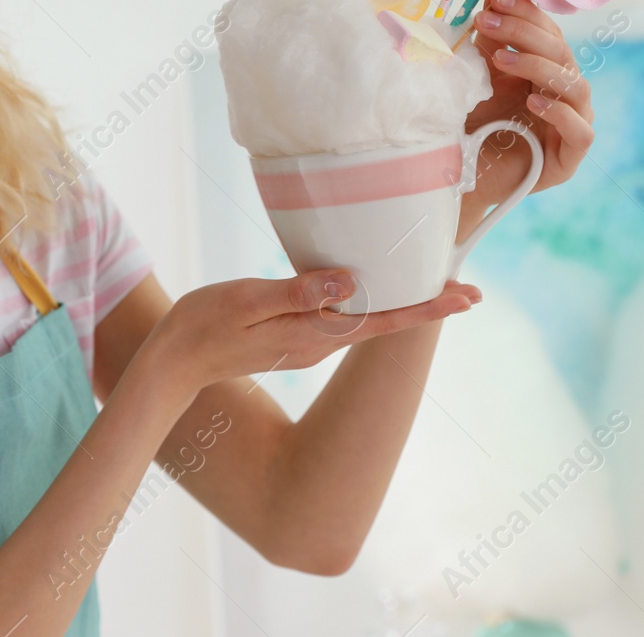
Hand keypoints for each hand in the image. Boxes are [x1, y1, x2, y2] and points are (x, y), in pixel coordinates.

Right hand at [149, 269, 480, 391]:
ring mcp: (309, 343)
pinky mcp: (295, 337)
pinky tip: (370, 286)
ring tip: (430, 281)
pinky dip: (367, 301)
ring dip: (398, 302)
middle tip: (468, 288)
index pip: (385, 321)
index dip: (429, 308)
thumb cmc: (205, 324)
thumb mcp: (249, 299)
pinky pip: (342, 317)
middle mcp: (320, 343)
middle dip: (425, 304)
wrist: (175, 362)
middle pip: (384, 321)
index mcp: (315, 334)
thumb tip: (349, 282)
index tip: (468, 298)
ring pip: (365, 320)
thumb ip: (298, 292)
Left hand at [461, 0, 595, 210]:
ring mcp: (573, 123)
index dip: (525, 11)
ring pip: (574, 86)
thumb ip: (490, 36)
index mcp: (546, 68)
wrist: (459, 177)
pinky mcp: (571, 157)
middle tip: (488, 22)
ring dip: (538, 67)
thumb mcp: (478, 74)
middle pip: (560, 52)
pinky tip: (533, 102)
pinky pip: (580, 130)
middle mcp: (564, 92)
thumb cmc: (471, 123)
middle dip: (524, 32)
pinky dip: (559, 113)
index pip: (547, 31)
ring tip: (502, 60)